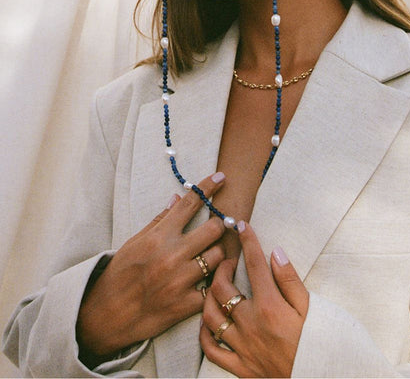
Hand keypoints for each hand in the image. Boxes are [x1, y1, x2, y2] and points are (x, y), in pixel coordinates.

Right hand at [77, 172, 226, 359]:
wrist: (106, 315)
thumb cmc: (120, 274)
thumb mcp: (135, 242)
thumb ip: (159, 220)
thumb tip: (177, 198)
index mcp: (159, 237)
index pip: (190, 203)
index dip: (209, 187)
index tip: (221, 177)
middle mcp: (172, 256)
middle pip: (214, 228)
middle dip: (219, 225)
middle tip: (217, 227)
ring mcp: (180, 281)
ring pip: (219, 256)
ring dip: (217, 254)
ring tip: (210, 255)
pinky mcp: (185, 306)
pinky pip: (213, 288)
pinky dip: (213, 283)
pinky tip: (208, 281)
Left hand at [200, 222, 308, 377]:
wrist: (321, 376)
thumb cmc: (319, 340)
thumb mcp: (311, 306)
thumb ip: (290, 279)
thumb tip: (275, 252)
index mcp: (270, 307)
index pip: (255, 265)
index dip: (248, 241)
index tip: (241, 225)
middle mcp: (252, 325)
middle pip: (222, 289)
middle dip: (222, 267)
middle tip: (230, 262)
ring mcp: (243, 347)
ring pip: (210, 317)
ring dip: (209, 297)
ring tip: (217, 287)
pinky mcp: (240, 367)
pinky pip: (212, 350)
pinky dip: (205, 333)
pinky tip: (209, 321)